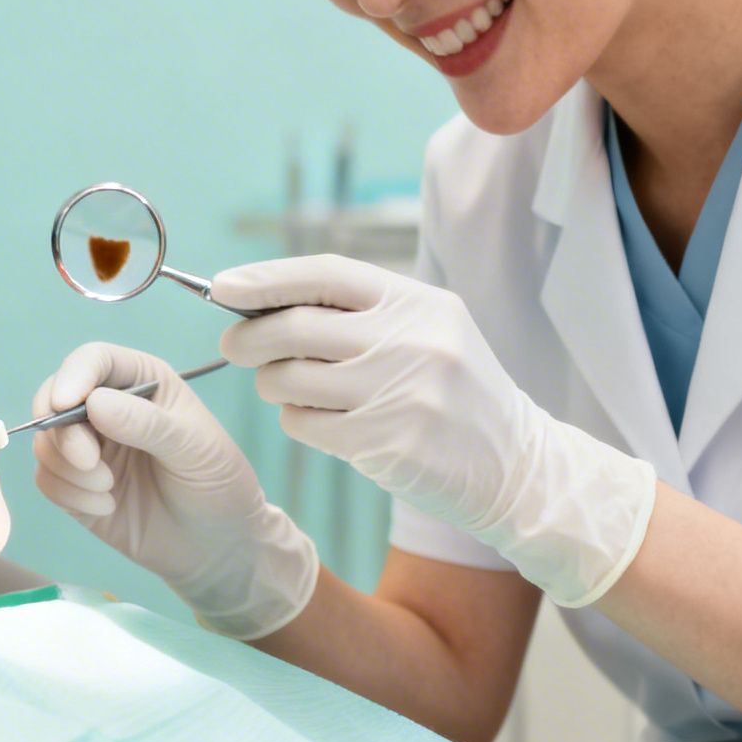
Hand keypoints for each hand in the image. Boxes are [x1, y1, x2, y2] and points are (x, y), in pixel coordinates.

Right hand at [31, 342, 316, 638]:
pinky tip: (106, 507)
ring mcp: (91, 449)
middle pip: (55, 398)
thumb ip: (147, 424)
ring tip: (108, 490)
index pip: (94, 360)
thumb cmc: (218, 485)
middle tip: (89, 461)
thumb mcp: (195, 449)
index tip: (65, 403)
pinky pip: (47, 480)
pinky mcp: (78, 488)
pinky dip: (68, 494)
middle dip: (63, 430)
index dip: (73, 375)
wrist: (217, 548)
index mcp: (142, 383)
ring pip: (47, 441)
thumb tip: (93, 403)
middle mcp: (109, 410)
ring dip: (69, 468)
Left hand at [214, 255, 655, 606]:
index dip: (266, 278)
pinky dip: (297, 421)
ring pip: (290, 379)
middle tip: (232, 345)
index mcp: (419, 303)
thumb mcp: (430, 331)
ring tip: (285, 386)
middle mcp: (410, 341)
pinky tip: (318, 420)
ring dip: (271, 383)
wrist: (517, 467)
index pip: (325, 274)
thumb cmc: (457, 393)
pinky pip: (305, 425)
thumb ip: (361, 312)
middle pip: (296, 327)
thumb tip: (264, 300)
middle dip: (249, 336)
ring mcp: (399, 394)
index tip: (223, 287)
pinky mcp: (385, 445)